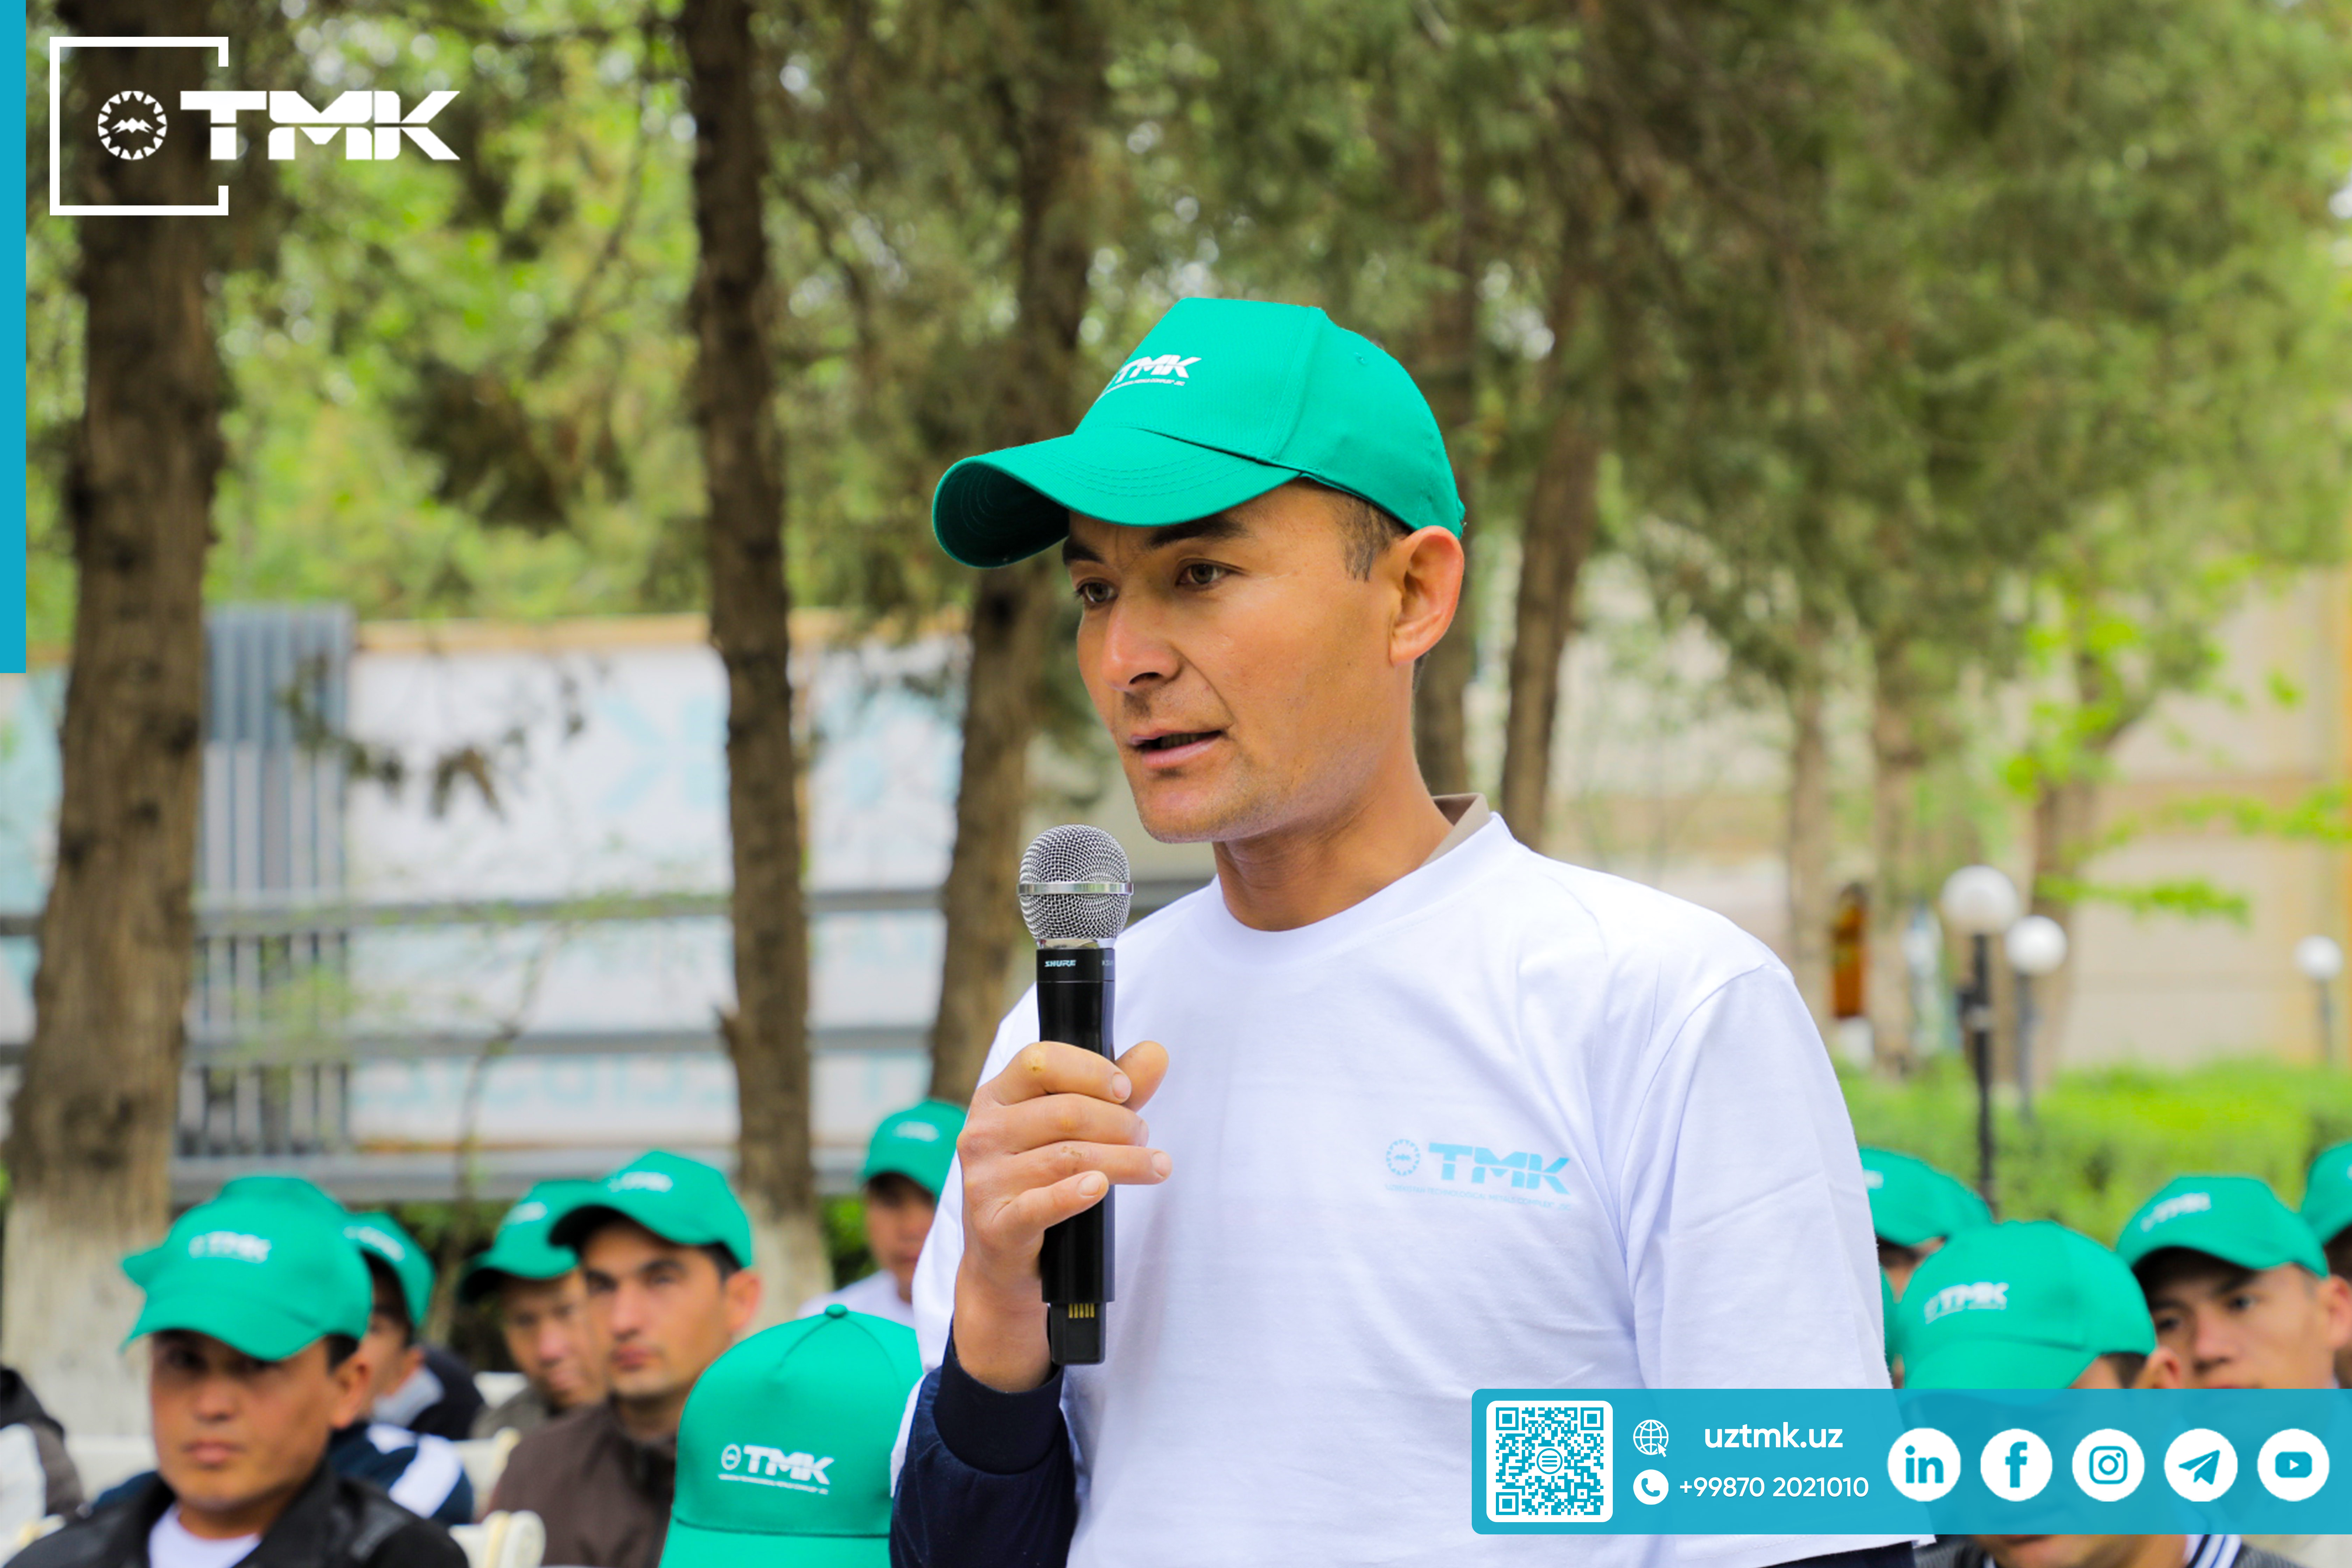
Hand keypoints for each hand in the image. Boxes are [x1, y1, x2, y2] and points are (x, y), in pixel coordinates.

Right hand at [952, 1038, 1170, 1390]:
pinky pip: (1042, 1204)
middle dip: (1119, 1122)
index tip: (1126, 1089)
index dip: (1089, 1069)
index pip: (1040, 1061)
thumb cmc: (1041, 1180)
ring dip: (1123, 1159)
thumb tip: (1156, 1053)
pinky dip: (1075, 1194)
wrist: (1003, 1260)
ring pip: (1067, 1157)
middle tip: (1144, 1136)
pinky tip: (1100, 1188)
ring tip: (1155, 1165)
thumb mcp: (1073, 1129)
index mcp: (994, 1097)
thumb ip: (1113, 1091)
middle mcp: (981, 1133)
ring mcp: (983, 1180)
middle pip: (1065, 1111)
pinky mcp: (995, 1225)